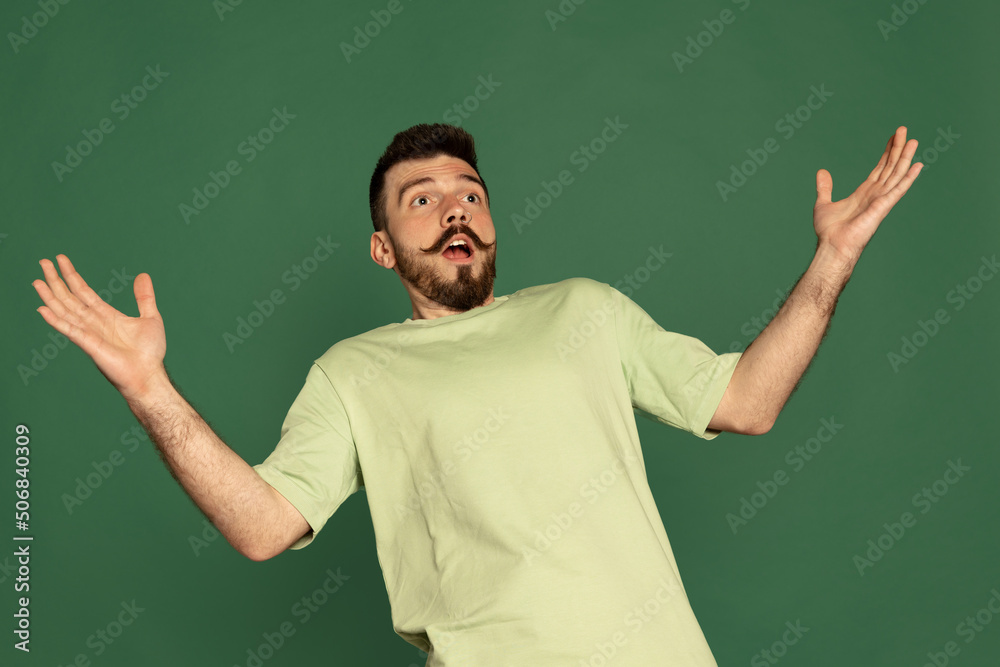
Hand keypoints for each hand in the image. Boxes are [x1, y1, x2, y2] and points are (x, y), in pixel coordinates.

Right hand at [32, 254, 166, 401]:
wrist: (149, 374)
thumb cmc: (150, 352)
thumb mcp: (151, 317)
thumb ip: (144, 297)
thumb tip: (143, 275)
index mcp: (106, 315)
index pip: (84, 291)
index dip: (72, 276)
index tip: (61, 259)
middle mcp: (94, 323)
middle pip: (70, 298)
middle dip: (56, 280)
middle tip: (43, 261)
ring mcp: (89, 333)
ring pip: (65, 311)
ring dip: (51, 296)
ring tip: (37, 280)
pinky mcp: (89, 345)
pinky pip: (70, 330)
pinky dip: (56, 320)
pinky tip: (43, 309)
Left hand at [813, 126, 922, 267]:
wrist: (831, 245)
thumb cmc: (829, 231)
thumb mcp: (824, 203)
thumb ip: (825, 187)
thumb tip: (822, 171)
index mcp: (864, 192)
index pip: (880, 168)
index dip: (886, 152)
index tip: (893, 137)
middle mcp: (876, 194)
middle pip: (890, 167)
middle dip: (897, 148)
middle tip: (903, 129)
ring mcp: (881, 200)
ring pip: (896, 174)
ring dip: (904, 157)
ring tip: (912, 140)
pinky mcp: (883, 207)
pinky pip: (898, 189)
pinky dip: (908, 178)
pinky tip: (918, 165)